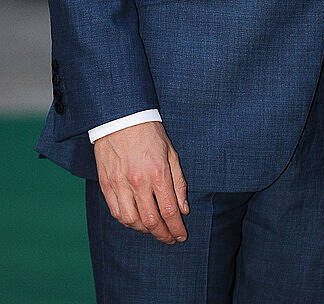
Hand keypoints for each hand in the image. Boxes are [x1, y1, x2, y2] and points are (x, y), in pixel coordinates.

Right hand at [93, 121, 188, 243]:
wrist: (122, 117)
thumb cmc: (150, 133)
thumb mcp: (171, 153)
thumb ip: (178, 182)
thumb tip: (183, 209)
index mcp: (158, 173)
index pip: (169, 211)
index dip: (176, 228)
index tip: (181, 236)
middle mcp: (138, 182)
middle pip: (151, 221)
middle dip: (163, 234)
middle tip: (170, 239)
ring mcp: (120, 184)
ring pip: (131, 221)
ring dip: (144, 231)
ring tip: (154, 230)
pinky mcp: (106, 184)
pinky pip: (116, 212)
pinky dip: (127, 222)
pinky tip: (136, 221)